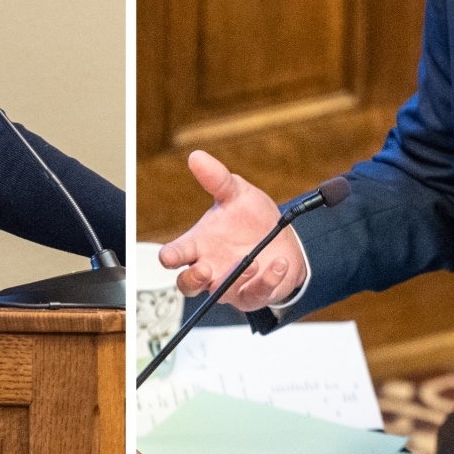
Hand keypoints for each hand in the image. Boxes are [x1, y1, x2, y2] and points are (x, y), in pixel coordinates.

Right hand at [157, 150, 307, 311]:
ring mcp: (229, 285)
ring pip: (218, 295)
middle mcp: (210, 268)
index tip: (170, 256)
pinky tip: (278, 264)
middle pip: (186, 285)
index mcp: (199, 244)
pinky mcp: (252, 295)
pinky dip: (267, 281)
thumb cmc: (251, 217)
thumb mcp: (237, 193)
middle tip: (205, 268)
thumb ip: (216, 178)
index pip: (175, 254)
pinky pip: (255, 296)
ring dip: (234, 280)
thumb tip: (197, 156)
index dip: (169, 257)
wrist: (283, 237)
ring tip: (253, 262)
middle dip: (192, 279)